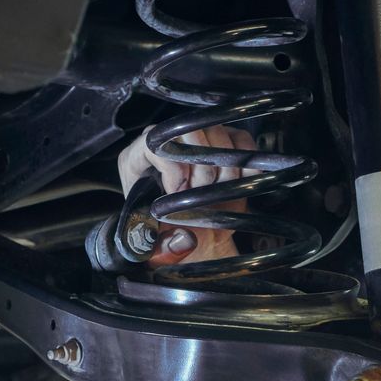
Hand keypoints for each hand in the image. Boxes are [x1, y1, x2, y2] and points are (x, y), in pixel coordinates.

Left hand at [117, 126, 260, 265]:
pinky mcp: (224, 141)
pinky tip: (234, 185)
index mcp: (136, 160)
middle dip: (202, 167)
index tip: (180, 192)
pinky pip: (242, 140)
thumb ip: (165, 249)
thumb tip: (186, 239)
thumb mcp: (158, 248)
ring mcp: (197, 139)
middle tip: (201, 193)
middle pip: (189, 131)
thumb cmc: (171, 236)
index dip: (172, 166)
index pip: (153, 142)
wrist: (197, 237)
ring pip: (217, 132)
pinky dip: (244, 164)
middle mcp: (166, 142)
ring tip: (215, 192)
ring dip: (224, 168)